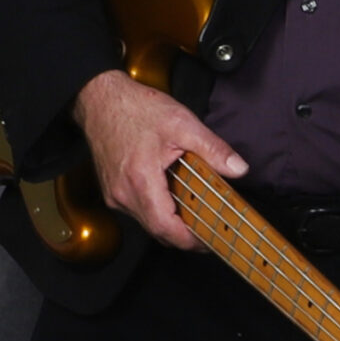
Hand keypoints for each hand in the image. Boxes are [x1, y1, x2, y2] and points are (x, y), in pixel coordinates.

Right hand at [73, 70, 244, 248]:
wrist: (99, 99)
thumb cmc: (136, 108)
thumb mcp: (183, 123)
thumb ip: (213, 149)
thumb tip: (239, 169)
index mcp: (140, 180)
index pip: (165, 227)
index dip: (190, 241)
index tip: (212, 241)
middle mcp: (123, 193)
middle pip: (158, 231)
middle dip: (186, 236)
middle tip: (213, 230)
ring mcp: (115, 194)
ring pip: (148, 223)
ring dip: (173, 224)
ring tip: (199, 214)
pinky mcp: (113, 191)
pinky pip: (140, 211)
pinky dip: (160, 212)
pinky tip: (177, 199)